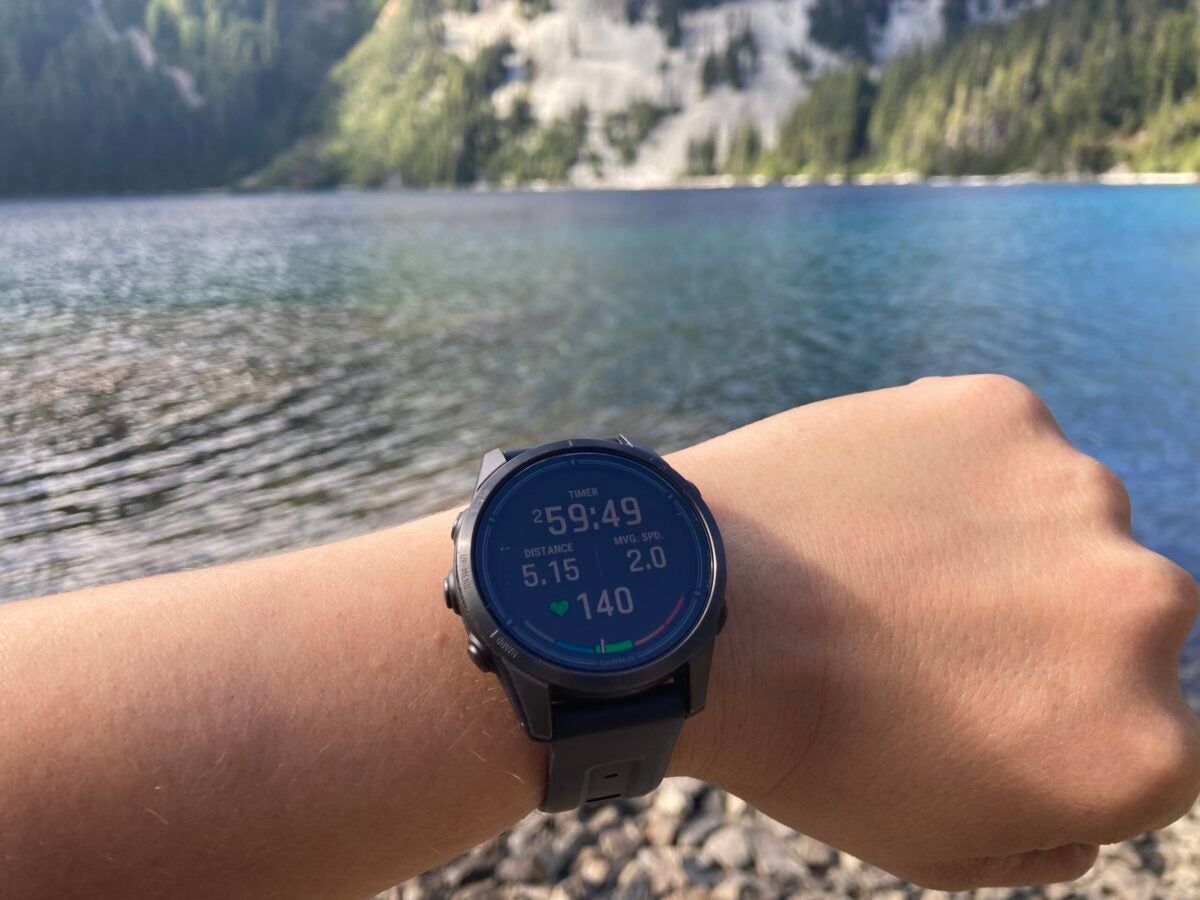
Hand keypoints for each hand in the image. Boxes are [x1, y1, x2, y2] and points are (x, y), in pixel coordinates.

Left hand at [670, 375, 1199, 889]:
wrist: (695, 619)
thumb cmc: (809, 748)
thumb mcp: (938, 848)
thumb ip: (1048, 836)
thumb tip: (1087, 813)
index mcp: (1146, 743)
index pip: (1150, 730)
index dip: (1058, 715)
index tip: (984, 697)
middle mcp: (1146, 607)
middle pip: (1118, 615)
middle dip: (1038, 623)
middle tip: (926, 624)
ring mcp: (1076, 491)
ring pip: (1059, 518)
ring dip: (998, 537)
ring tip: (884, 561)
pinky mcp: (1001, 409)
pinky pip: (996, 443)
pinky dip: (948, 466)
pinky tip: (869, 501)